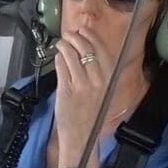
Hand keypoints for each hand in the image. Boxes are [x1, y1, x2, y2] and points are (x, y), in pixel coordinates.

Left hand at [54, 27, 115, 159]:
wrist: (82, 136)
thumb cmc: (92, 115)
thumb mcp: (103, 92)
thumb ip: (98, 72)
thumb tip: (86, 49)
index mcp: (109, 79)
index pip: (101, 49)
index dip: (91, 36)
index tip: (84, 30)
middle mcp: (97, 80)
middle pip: (85, 48)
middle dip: (75, 37)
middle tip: (68, 34)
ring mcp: (81, 84)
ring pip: (71, 55)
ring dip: (64, 45)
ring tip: (61, 43)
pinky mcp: (66, 89)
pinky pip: (61, 66)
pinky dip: (58, 58)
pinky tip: (58, 57)